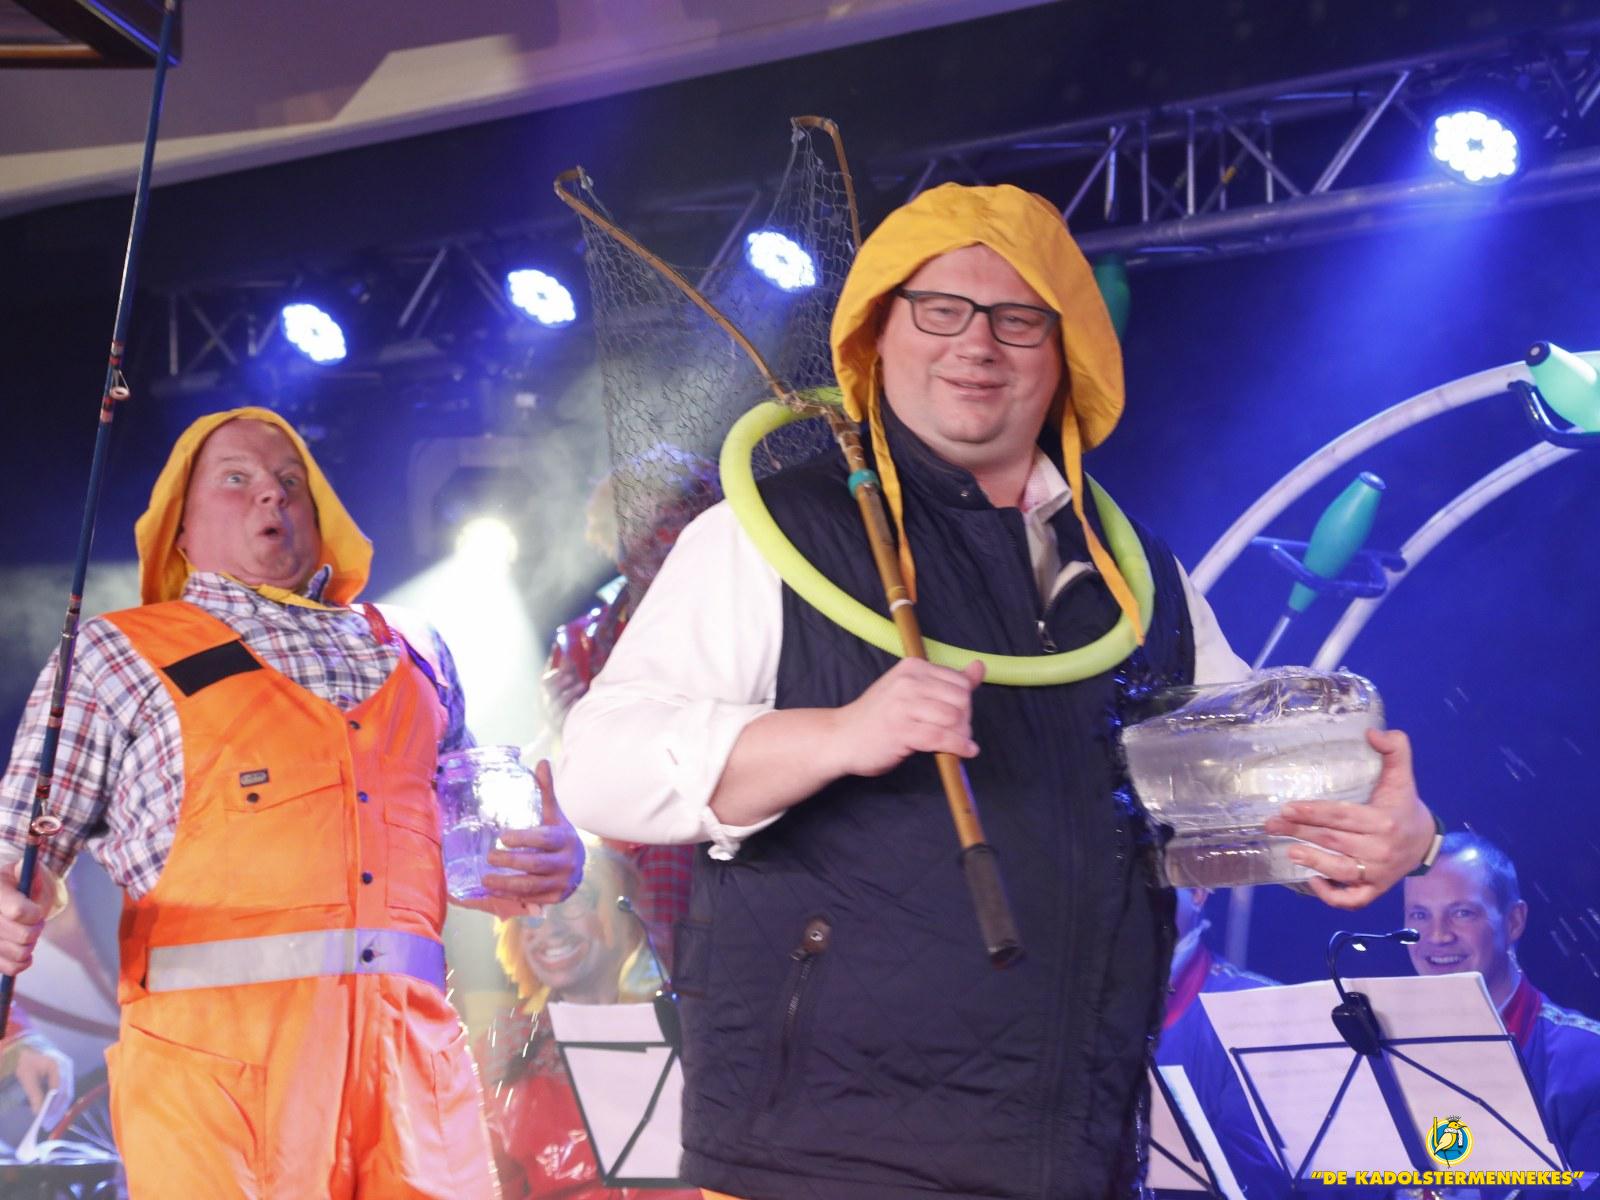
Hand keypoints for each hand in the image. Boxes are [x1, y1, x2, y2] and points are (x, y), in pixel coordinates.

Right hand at [0, 862, 49, 976]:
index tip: (36, 911)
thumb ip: (26, 871)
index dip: (35, 913)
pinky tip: (23, 951)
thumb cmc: (10, 886)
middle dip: (36, 928)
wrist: (0, 902)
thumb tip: (26, 864)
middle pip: (24, 935)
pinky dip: (22, 961)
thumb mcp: (17, 874)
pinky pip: (12, 967)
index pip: (19, 912)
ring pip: (20, 952)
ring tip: (26, 933)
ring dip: (30, 944)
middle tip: (35, 922)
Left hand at [13, 1042, 68, 1114]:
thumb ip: (34, 1094)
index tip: (47, 1119)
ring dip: (59, 1106)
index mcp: (58, 1065)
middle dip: (58, 1109)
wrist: (26, 1047)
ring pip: (67, 1092)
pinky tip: (52, 1109)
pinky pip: (64, 1089)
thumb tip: (37, 1112)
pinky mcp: (64, 1073)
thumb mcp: (27, 1077)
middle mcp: (67, 1067)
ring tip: (51, 1120)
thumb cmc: (26, 1060)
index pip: (59, 1089)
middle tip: (50, 1123)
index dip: (54, 1105)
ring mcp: (67, 1070)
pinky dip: (58, 1100)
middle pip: (67, 1092)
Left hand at [452, 760, 586, 919]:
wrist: (577, 865)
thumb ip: (546, 791)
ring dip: (506, 884)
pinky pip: (532, 899)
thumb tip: (542, 762)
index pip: (544, 839)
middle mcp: (567, 863)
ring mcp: (562, 883)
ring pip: (532, 886)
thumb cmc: (558, 836)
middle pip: (535, 864)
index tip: (502, 836)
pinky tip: (495, 891)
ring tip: (485, 878)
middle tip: (489, 857)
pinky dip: (512, 896)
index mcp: (565, 839)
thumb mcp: (554, 814)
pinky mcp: (556, 898)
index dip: (524, 838)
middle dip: (510, 862)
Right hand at [835, 658, 984, 776]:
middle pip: (961, 700)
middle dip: (966, 720)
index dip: (965, 703)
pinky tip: (964, 752)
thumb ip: (948, 680)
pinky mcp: (901, 731)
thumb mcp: (912, 690)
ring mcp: (903, 706)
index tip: (956, 718)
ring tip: (956, 743)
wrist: (842, 737)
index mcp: (913, 667)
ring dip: (962, 735)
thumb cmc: (879, 716)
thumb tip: (980, 666)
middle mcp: (908, 682)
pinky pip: (942, 738)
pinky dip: (959, 747)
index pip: (960, 682)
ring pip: (954, 719)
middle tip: (957, 733)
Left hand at [1262, 728, 1435, 910]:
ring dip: (1313, 862)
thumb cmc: (1403, 805)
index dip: (1314, 812)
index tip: (1289, 807)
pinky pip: (1352, 899)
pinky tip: (1311, 880)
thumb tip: (1372, 732)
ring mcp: (1378, 873)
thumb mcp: (1402, 775)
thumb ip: (1395, 748)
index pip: (1343, 816)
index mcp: (1383, 821)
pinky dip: (1332, 895)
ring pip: (1341, 871)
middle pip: (1334, 840)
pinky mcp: (1375, 890)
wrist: (1426, 842)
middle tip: (1272, 823)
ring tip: (1289, 851)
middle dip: (1300, 831)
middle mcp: (1380, 850)